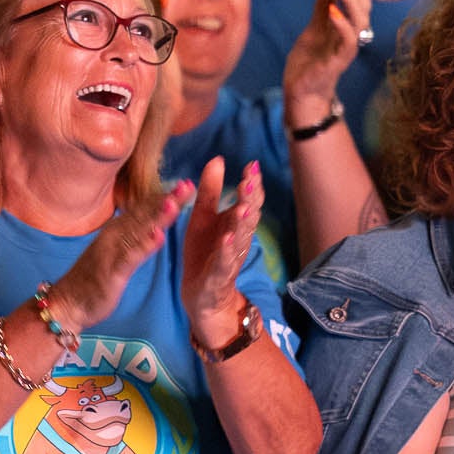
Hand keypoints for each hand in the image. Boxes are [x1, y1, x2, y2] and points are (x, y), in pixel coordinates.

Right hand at [51, 180, 191, 331]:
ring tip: (174, 203)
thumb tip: (149, 225)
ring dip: (157, 217)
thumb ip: (130, 237)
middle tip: (188, 185)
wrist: (67, 303)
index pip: (143, 210)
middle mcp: (114, 236)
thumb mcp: (114, 253)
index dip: (164, 196)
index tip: (186, 184)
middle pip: (144, 215)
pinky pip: (130, 257)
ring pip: (138, 232)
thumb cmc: (92, 279)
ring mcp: (112, 253)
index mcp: (117, 231)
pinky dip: (144, 246)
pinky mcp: (112, 272)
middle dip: (166, 200)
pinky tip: (158, 237)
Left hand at [180, 156, 261, 341]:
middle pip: (248, 217)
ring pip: (240, 239)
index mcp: (234, 223)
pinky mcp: (218, 276)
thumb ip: (210, 190)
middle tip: (250, 180)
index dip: (251, 184)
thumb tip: (217, 159)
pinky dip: (226, 251)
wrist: (201, 294)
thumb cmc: (205, 252)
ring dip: (243, 223)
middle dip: (250, 199)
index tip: (252, 165)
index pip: (248, 201)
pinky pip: (224, 263)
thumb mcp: (203, 217)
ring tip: (243, 207)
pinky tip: (227, 238)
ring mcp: (230, 258)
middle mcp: (237, 239)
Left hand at [284, 0, 369, 122]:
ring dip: (351, 1)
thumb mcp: (314, 27)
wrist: (300, 90)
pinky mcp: (338, 61)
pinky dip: (342, 25)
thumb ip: (323, 5)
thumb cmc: (310, 59)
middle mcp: (353, 36)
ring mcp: (347, 49)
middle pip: (364, 7)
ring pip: (360, 22)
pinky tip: (332, 11)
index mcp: (348, 26)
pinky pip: (347, 41)